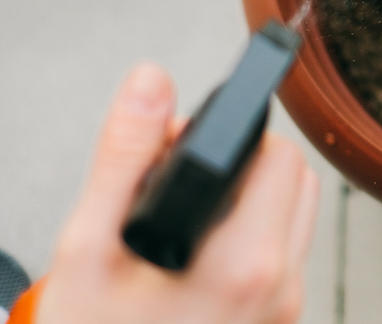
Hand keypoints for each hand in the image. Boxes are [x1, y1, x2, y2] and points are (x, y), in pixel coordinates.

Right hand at [35, 65, 317, 323]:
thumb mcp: (88, 250)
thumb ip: (124, 157)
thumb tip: (152, 82)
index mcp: (246, 263)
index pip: (279, 155)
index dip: (230, 137)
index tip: (182, 147)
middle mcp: (281, 289)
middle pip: (293, 181)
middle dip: (241, 166)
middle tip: (171, 187)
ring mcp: (282, 314)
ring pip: (291, 220)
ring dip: (247, 204)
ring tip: (177, 229)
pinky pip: (281, 261)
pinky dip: (247, 243)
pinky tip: (189, 264)